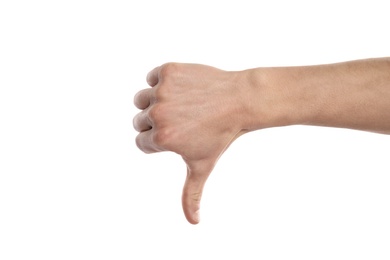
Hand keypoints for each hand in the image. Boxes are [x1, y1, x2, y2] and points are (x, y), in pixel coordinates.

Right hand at [133, 63, 249, 223]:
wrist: (240, 101)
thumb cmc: (221, 135)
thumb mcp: (202, 166)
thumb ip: (191, 195)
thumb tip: (194, 222)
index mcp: (162, 139)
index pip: (142, 142)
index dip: (160, 141)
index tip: (180, 135)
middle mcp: (158, 114)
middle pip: (139, 121)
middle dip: (156, 123)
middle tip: (183, 121)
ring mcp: (163, 91)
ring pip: (141, 99)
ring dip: (153, 103)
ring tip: (180, 105)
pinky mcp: (168, 71)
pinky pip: (152, 78)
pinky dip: (161, 82)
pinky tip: (183, 90)